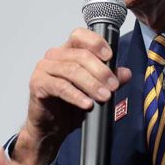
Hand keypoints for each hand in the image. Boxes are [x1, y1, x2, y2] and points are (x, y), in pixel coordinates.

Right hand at [15, 28, 131, 164]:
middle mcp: (55, 55)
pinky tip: (87, 104)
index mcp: (68, 51)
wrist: (51, 128)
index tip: (110, 56)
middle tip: (113, 86)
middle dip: (101, 71)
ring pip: (71, 70)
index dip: (96, 43)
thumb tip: (126, 73)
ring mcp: (44, 68)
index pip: (80, 36)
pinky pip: (60, 87)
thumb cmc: (69, 106)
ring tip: (104, 97)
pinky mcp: (38, 84)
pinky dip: (76, 95)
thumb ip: (110, 80)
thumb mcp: (95, 92)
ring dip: (91, 84)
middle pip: (80, 55)